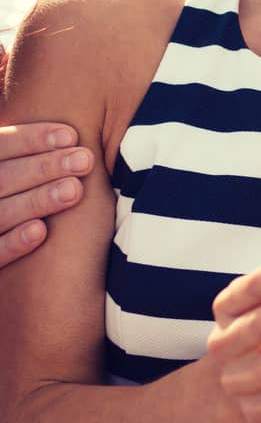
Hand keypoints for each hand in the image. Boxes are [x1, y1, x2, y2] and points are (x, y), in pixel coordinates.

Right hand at [0, 123, 93, 267]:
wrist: (9, 292)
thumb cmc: (22, 206)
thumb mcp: (21, 179)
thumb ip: (33, 162)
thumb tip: (76, 134)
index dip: (30, 139)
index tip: (70, 134)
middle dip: (42, 166)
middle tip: (84, 159)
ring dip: (36, 200)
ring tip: (74, 190)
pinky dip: (12, 243)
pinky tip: (40, 232)